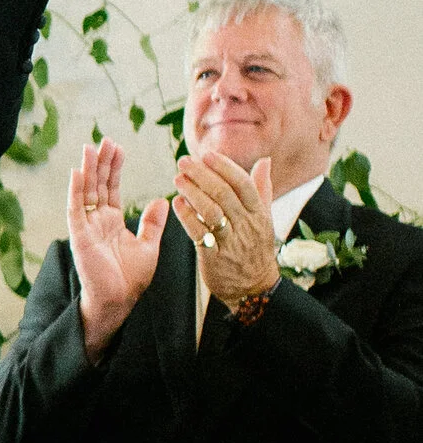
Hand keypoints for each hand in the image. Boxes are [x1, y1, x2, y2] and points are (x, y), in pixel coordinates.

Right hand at [66, 138, 166, 357]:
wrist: (119, 301)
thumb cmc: (131, 279)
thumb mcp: (149, 246)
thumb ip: (152, 224)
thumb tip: (162, 200)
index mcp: (112, 222)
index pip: (111, 188)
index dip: (114, 168)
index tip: (118, 148)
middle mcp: (96, 221)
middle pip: (97, 185)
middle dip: (101, 163)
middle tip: (105, 140)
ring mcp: (86, 227)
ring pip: (85, 192)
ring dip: (88, 170)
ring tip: (91, 148)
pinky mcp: (79, 236)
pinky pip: (76, 209)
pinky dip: (76, 190)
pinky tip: (78, 172)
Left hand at [173, 149, 279, 311]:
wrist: (254, 287)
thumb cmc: (255, 247)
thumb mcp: (265, 218)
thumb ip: (262, 188)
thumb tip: (265, 160)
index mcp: (259, 214)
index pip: (243, 184)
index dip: (225, 167)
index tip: (207, 155)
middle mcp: (246, 226)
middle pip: (224, 194)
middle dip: (202, 175)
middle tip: (183, 162)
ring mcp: (231, 242)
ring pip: (211, 212)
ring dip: (192, 193)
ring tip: (177, 180)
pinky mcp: (214, 258)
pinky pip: (199, 234)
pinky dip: (187, 217)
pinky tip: (177, 204)